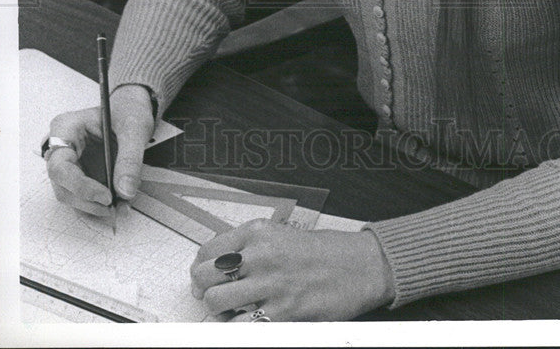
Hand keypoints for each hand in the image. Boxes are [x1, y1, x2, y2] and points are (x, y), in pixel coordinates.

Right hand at [45, 84, 154, 215]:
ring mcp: (69, 163)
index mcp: (66, 128)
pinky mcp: (79, 174)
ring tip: (122, 206)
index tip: (106, 196)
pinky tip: (118, 204)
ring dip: (94, 206)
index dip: (80, 186)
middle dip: (89, 201)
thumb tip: (124, 191)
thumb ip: (130, 159)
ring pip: (71, 195)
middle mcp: (61, 148)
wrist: (132, 110)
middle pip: (63, 185)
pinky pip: (83, 195)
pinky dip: (99, 204)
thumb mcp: (134, 128)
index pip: (60, 166)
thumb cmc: (128, 111)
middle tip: (116, 207)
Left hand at [190, 220, 394, 320]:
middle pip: (205, 276)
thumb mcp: (281, 234)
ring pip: (216, 302)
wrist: (359, 266)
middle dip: (204, 289)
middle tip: (213, 294)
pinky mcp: (282, 312)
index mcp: (259, 231)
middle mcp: (262, 254)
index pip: (208, 250)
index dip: (200, 267)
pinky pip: (241, 326)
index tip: (203, 276)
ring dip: (220, 310)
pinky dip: (239, 327)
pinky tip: (249, 321)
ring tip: (233, 309)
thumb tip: (215, 264)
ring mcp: (271, 284)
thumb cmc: (323, 252)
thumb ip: (249, 246)